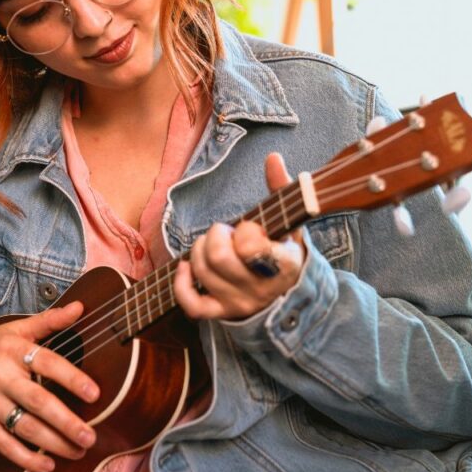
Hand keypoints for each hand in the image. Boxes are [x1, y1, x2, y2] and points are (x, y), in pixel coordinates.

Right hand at [0, 302, 99, 471]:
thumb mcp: (14, 330)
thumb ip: (48, 321)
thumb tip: (79, 307)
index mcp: (12, 349)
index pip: (46, 362)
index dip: (72, 378)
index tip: (95, 393)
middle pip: (37, 401)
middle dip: (66, 422)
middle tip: (91, 435)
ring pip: (24, 427)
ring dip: (54, 443)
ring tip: (79, 450)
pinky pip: (4, 445)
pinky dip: (26, 458)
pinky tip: (48, 465)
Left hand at [174, 153, 305, 319]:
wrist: (287, 293)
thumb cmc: (283, 250)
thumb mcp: (290, 222)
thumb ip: (281, 189)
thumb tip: (272, 158)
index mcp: (282, 264)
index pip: (251, 246)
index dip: (244, 231)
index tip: (250, 227)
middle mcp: (261, 289)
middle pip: (218, 257)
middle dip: (214, 235)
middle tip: (224, 232)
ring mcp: (240, 303)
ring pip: (203, 273)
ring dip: (199, 251)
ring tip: (212, 245)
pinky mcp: (222, 313)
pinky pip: (192, 305)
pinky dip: (181, 284)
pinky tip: (186, 267)